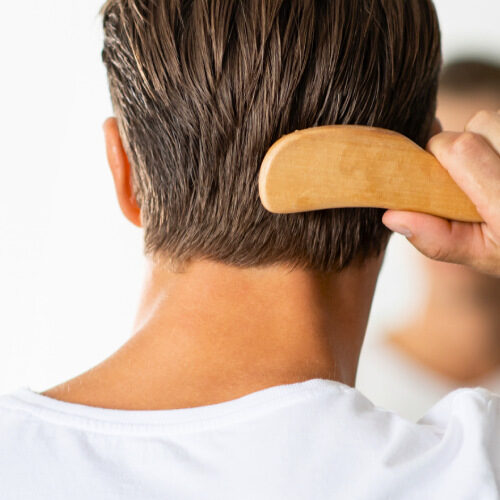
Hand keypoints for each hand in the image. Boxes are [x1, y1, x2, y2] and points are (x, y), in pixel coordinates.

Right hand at [382, 110, 499, 275]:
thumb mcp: (486, 257)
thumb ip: (439, 239)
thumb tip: (393, 216)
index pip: (461, 148)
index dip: (438, 153)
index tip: (435, 172)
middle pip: (482, 122)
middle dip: (465, 142)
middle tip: (471, 174)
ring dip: (489, 136)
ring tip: (494, 168)